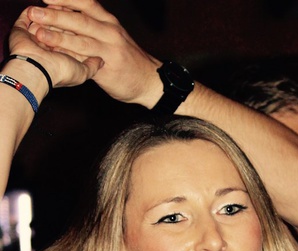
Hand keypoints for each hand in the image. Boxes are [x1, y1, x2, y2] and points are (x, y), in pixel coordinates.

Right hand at [7, 6, 101, 89]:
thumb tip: (101, 60)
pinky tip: (47, 5)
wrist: (36, 70)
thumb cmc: (59, 73)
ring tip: (58, 7)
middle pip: (60, 23)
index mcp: (62, 54)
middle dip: (67, 16)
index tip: (89, 25)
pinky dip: (38, 8)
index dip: (81, 27)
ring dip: (54, 11)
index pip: (73, 35)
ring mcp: (34, 36)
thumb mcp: (82, 73)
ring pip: (46, 16)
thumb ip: (92, 66)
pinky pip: (30, 14)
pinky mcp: (21, 29)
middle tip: (72, 13)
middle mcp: (48, 44)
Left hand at [26, 0, 161, 105]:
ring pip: (81, 39)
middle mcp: (109, 31)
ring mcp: (109, 50)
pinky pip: (85, 61)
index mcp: (108, 20)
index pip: (85, 1)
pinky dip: (69, 57)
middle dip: (55, 14)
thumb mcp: (112, 36)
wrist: (149, 81)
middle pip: (80, 18)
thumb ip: (91, 27)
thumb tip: (63, 17)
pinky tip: (54, 56)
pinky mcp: (108, 69)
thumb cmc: (127, 59)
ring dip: (58, 36)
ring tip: (39, 33)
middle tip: (33, 12)